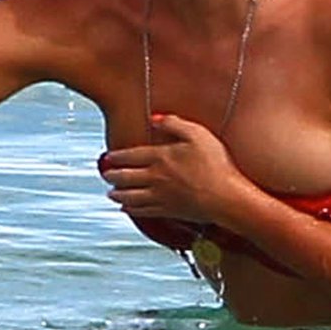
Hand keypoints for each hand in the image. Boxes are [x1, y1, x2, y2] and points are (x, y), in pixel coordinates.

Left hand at [98, 113, 246, 222]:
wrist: (225, 197)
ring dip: (117, 194)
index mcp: (160, 157)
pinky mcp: (167, 211)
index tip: (108, 157)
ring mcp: (160, 196)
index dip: (116, 157)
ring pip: (130, 196)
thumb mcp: (198, 134)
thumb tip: (154, 118)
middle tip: (105, 175)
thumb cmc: (216, 164)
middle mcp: (155, 177)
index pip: (130, 156)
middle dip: (112, 176)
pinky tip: (126, 209)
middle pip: (125, 177)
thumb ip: (174, 123)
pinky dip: (131, 210)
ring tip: (110, 193)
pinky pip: (142, 212)